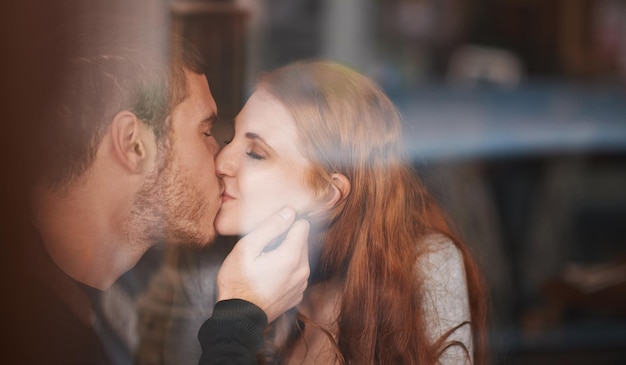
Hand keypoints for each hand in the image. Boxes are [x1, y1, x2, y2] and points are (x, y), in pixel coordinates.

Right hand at [216, 207, 309, 322]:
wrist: (238, 317)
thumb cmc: (238, 282)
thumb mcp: (247, 248)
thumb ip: (270, 227)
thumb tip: (289, 212)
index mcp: (293, 256)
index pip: (303, 225)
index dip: (286, 223)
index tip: (270, 231)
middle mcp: (303, 270)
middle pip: (302, 240)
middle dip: (286, 238)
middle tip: (263, 247)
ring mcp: (301, 284)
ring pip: (300, 256)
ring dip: (286, 254)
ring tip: (265, 262)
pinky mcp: (297, 294)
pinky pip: (296, 272)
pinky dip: (287, 270)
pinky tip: (269, 275)